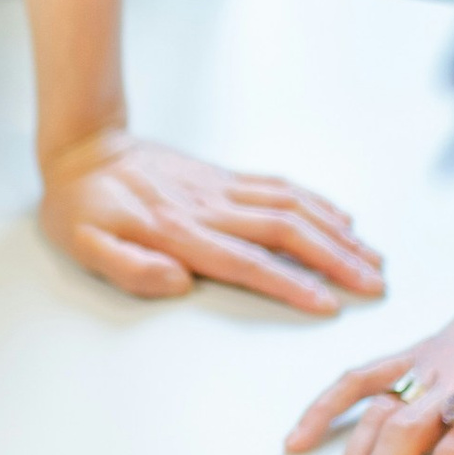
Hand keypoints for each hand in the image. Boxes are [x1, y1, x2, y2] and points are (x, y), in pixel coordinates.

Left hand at [39, 130, 385, 313]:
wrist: (83, 150)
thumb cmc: (78, 208)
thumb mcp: (84, 247)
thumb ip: (130, 267)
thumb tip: (180, 282)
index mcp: (177, 232)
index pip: (246, 263)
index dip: (290, 285)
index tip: (329, 305)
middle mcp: (208, 207)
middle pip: (285, 232)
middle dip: (336, 260)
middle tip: (375, 285)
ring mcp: (220, 189)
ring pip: (292, 207)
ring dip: (336, 233)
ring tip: (374, 258)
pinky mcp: (224, 177)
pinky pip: (280, 186)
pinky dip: (317, 202)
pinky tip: (342, 219)